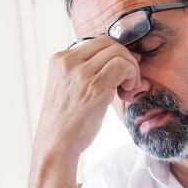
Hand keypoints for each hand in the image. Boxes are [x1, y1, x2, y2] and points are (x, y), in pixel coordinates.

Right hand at [32, 36, 139, 160]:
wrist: (56, 145)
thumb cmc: (66, 122)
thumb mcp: (68, 88)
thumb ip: (84, 72)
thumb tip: (115, 61)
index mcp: (59, 59)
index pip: (96, 42)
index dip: (114, 54)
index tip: (122, 70)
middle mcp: (68, 61)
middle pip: (108, 43)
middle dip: (124, 57)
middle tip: (128, 79)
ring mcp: (80, 73)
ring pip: (117, 52)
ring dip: (131, 67)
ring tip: (128, 87)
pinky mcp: (94, 86)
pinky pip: (122, 66)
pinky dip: (132, 74)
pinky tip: (128, 91)